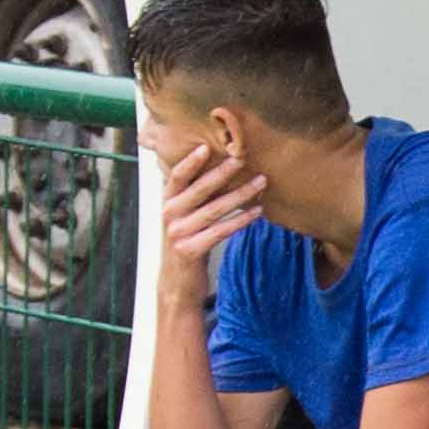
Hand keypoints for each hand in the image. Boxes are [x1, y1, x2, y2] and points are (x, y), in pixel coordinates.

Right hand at [154, 134, 263, 296]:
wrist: (176, 283)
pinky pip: (220, 231)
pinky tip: (257, 211)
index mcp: (167, 203)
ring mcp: (178, 234)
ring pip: (214, 209)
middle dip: (223, 173)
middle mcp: (169, 215)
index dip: (190, 162)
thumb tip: (219, 170)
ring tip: (261, 182)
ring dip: (240, 194)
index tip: (206, 146)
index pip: (177, 177)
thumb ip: (193, 197)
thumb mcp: (183, 218)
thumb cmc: (186, 243)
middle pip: (199, 189)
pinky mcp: (190, 250)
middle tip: (243, 159)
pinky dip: (241, 220)